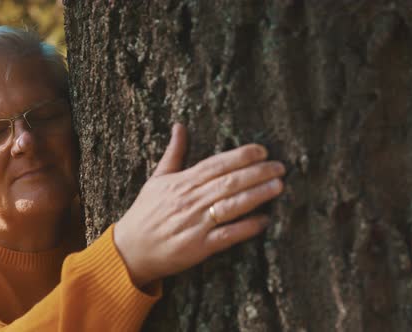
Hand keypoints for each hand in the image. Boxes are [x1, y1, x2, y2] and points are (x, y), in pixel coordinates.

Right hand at [113, 123, 285, 287]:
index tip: (262, 151)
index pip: (216, 164)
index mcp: (182, 183)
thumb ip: (173, 153)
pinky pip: (228, 235)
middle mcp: (190, 201)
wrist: (131, 249)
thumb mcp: (157, 179)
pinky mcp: (199, 247)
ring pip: (231, 205)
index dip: (241, 156)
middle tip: (280, 167)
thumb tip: (179, 126)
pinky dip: (247, 227)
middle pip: (229, 182)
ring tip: (278, 187)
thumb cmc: (145, 212)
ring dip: (257, 195)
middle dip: (257, 173)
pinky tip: (264, 220)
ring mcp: (195, 224)